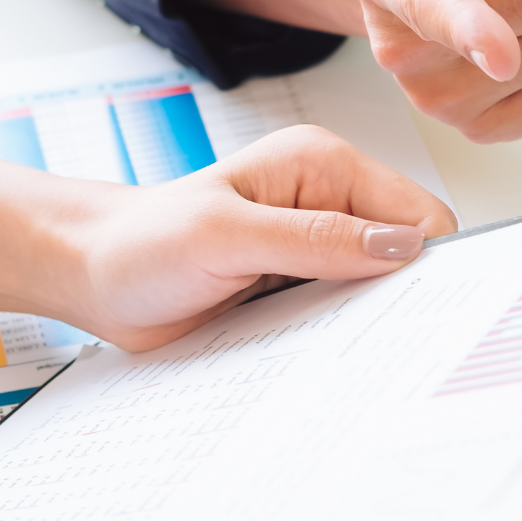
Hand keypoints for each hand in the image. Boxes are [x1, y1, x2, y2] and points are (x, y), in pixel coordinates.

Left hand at [0, 124, 457, 350]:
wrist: (91, 277)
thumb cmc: (141, 243)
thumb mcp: (224, 236)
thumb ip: (314, 239)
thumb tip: (401, 247)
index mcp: (324, 165)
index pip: (416, 214)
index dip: (429, 262)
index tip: (426, 312)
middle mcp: (330, 202)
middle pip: (407, 255)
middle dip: (402, 298)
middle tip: (380, 341)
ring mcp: (318, 248)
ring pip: (381, 292)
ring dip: (368, 324)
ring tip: (341, 350)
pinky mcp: (303, 287)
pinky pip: (346, 316)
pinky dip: (341, 338)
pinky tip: (321, 355)